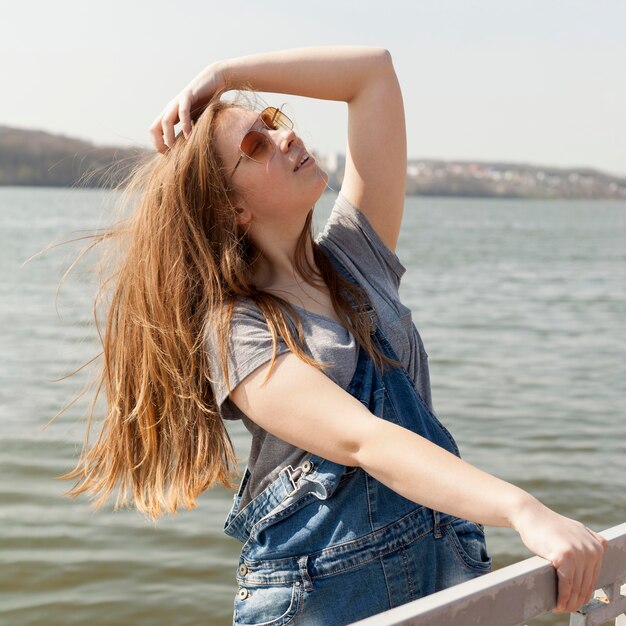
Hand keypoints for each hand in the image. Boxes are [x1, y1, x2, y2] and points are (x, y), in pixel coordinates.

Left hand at [149, 62, 226, 153]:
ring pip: (166, 121)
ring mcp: (178, 102)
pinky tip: (189, 136)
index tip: (168, 155)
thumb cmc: (207, 103)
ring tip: (176, 148)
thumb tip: (190, 150)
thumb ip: (190, 131)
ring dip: (169, 137)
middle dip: (158, 144)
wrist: (214, 81)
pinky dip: (185, 125)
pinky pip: (183, 112)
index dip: (157, 145)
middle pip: (154, 128)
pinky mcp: (188, 96)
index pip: (154, 132)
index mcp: (170, 115)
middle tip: (169, 155)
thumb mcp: (196, 120)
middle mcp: (170, 109)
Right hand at [511, 498, 607, 613]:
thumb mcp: (576, 530)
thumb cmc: (549, 526)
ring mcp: (579, 551)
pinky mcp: (565, 555)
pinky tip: (557, 603)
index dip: (585, 593)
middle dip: (576, 600)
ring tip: (561, 609)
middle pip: (586, 584)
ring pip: (577, 586)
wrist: (530, 515)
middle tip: (567, 609)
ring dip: (569, 602)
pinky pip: (566, 583)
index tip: (576, 602)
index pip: (593, 578)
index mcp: (597, 546)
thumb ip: (589, 541)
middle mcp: (591, 549)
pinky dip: (562, 596)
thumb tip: (600, 552)